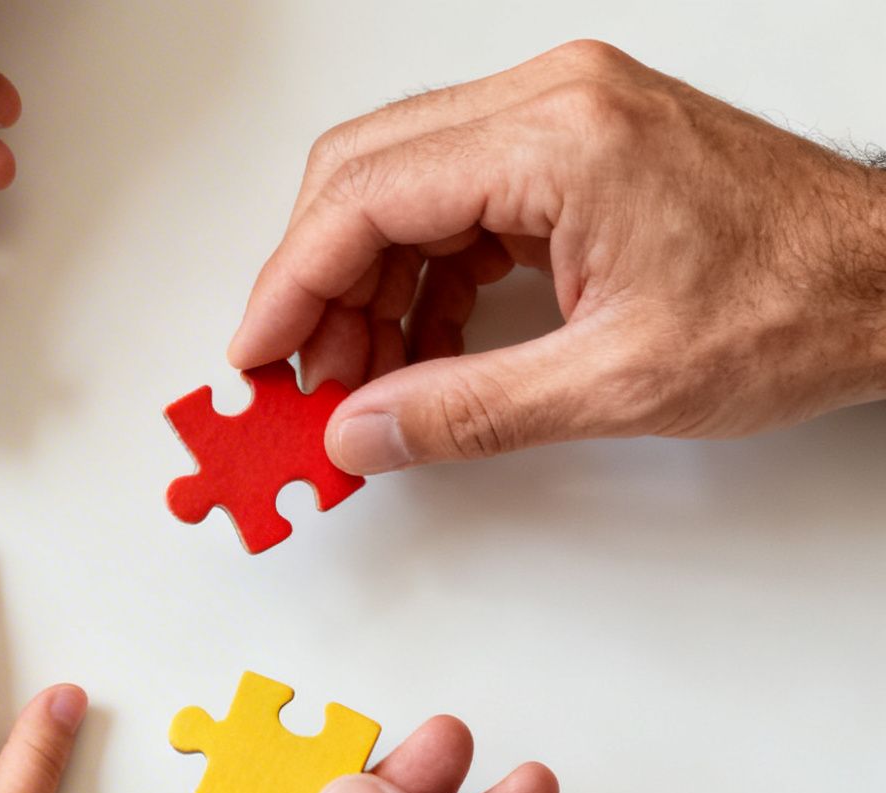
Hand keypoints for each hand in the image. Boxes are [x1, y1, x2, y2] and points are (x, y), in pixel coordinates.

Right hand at [229, 40, 885, 474]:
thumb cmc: (797, 303)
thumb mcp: (619, 383)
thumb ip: (467, 410)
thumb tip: (359, 431)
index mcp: (558, 137)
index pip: (366, 198)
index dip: (289, 286)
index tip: (255, 356)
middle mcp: (549, 102)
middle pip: (363, 175)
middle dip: (315, 284)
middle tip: (300, 378)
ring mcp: (558, 115)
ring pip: (399, 186)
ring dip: (365, 286)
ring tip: (361, 381)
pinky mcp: (568, 145)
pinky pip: (451, 197)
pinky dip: (419, 274)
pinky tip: (416, 346)